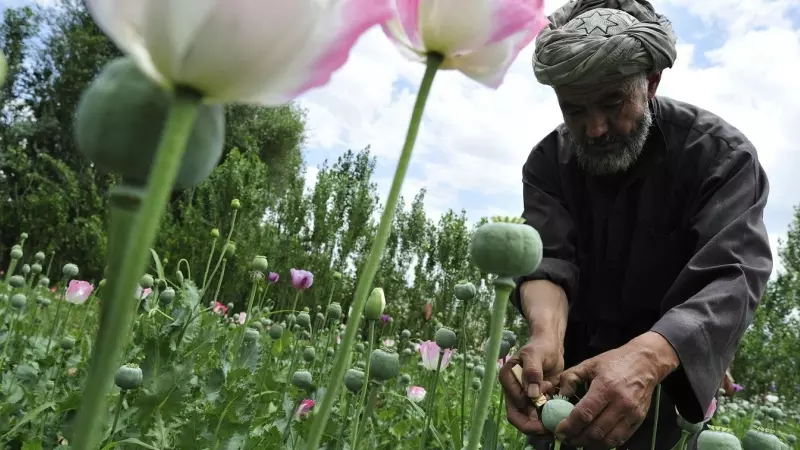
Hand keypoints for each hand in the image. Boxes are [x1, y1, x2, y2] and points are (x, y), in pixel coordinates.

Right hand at [499, 336, 563, 434]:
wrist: (550, 347)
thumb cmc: (541, 347)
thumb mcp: (535, 354)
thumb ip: (532, 371)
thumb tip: (531, 394)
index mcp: (508, 379)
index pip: (515, 403)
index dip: (530, 408)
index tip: (547, 397)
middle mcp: (513, 391)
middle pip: (518, 417)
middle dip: (533, 426)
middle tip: (550, 430)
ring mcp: (523, 398)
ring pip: (528, 421)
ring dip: (541, 426)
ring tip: (556, 427)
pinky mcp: (534, 402)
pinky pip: (538, 417)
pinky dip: (547, 421)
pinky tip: (558, 420)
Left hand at [554, 332, 678, 448]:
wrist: (645, 363)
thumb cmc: (614, 362)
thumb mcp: (589, 364)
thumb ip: (570, 378)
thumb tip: (559, 396)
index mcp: (605, 387)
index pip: (584, 414)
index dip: (569, 426)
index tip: (559, 431)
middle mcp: (620, 403)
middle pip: (595, 431)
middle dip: (577, 439)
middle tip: (566, 439)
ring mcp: (631, 414)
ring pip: (608, 439)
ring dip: (590, 445)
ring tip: (578, 442)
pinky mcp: (638, 420)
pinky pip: (620, 439)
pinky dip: (605, 444)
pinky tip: (594, 441)